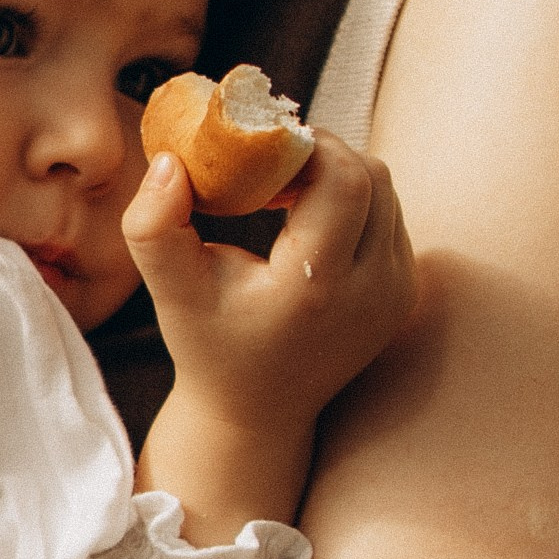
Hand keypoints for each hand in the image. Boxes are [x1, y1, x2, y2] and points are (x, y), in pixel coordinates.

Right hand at [122, 131, 416, 530]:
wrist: (259, 411)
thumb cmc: (209, 344)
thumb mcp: (170, 289)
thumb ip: (153, 225)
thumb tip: (170, 162)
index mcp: (316, 288)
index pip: (343, 180)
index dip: (304, 147)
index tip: (259, 155)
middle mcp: (373, 290)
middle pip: (370, 175)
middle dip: (320, 154)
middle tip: (270, 165)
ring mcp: (396, 292)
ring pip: (384, 189)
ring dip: (336, 175)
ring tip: (285, 191)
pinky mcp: (405, 290)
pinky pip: (389, 214)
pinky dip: (351, 201)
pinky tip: (307, 221)